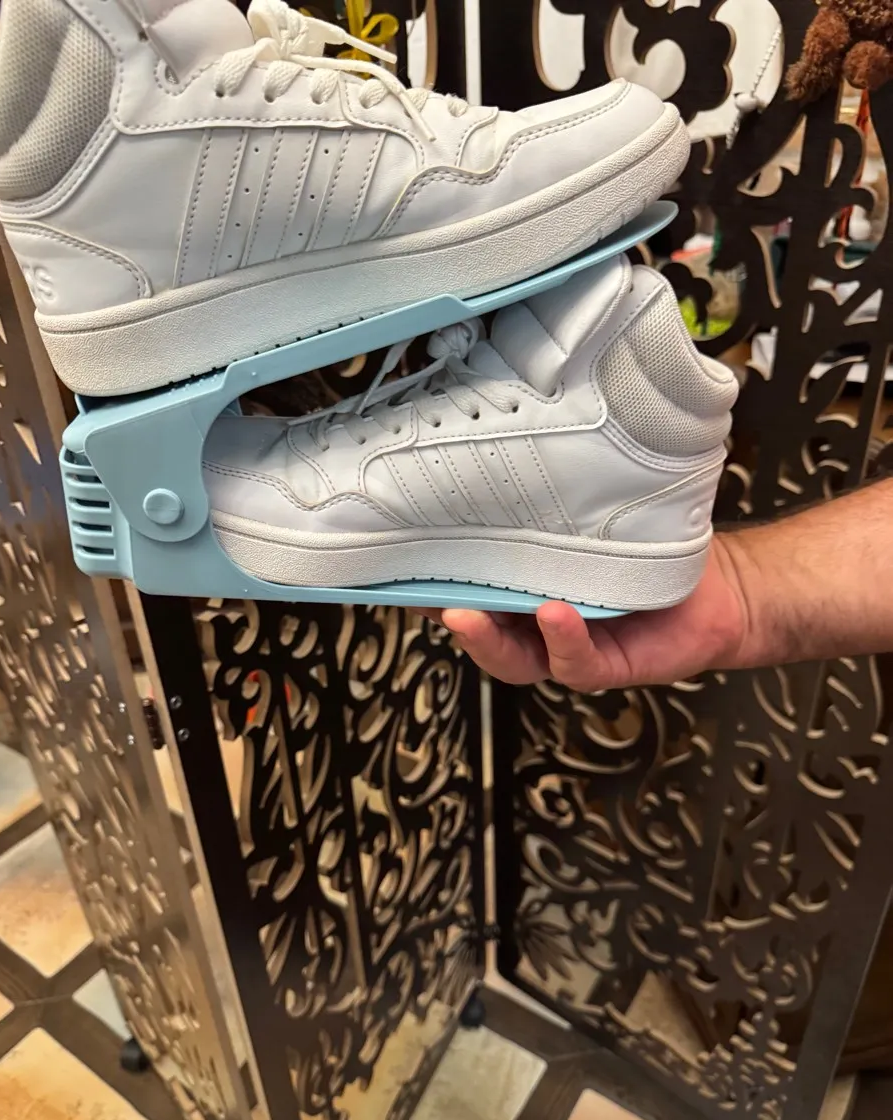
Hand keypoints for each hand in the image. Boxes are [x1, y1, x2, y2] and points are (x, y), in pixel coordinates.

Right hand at [421, 535, 752, 690]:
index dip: (428, 584)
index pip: (466, 591)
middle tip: (423, 595)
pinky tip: (555, 612)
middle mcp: (537, 624)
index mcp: (523, 589)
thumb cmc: (653, 547)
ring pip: (515, 658)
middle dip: (446, 614)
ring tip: (471, 613)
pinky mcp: (608, 665)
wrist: (721, 587)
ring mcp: (569, 648)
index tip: (397, 566)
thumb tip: (502, 453)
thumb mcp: (593, 518)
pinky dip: (563, 638)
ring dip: (489, 638)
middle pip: (478, 631)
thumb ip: (549, 506)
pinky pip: (576, 662)